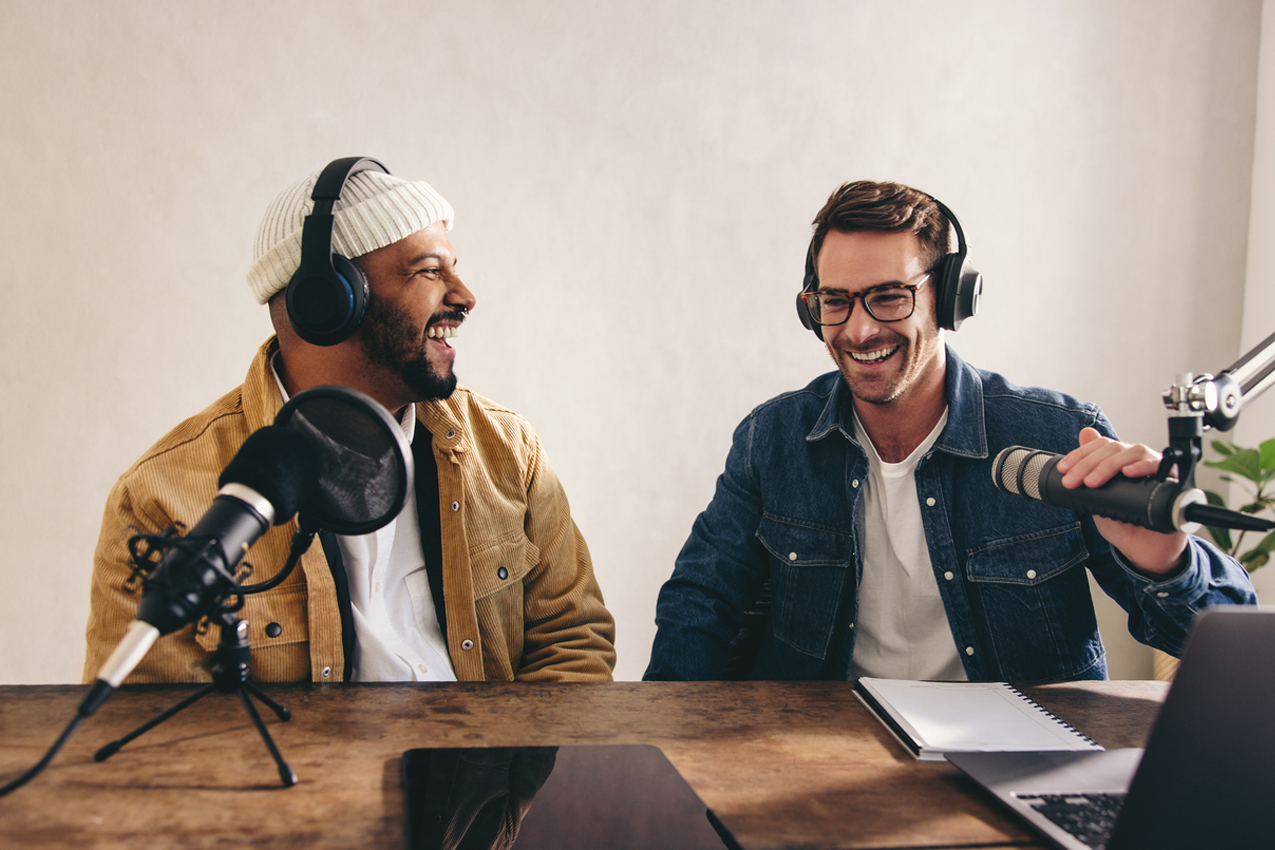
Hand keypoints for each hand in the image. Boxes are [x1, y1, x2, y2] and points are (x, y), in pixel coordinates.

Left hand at [1054, 427, 1188, 575]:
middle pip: (1115, 448)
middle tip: (1074, 481)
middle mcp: (1138, 460)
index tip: (1064, 469)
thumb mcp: (1097, 497)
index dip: (1081, 454)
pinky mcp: (1172, 481)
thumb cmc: (1122, 523)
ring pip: (1135, 452)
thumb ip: (1089, 471)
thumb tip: (1084, 435)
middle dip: (1089, 463)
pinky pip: (1162, 466)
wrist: (1142, 549)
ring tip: (1093, 481)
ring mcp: (1156, 468)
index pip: (1101, 445)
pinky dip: (1143, 466)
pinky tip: (1129, 472)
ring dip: (1110, 465)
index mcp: (1120, 460)